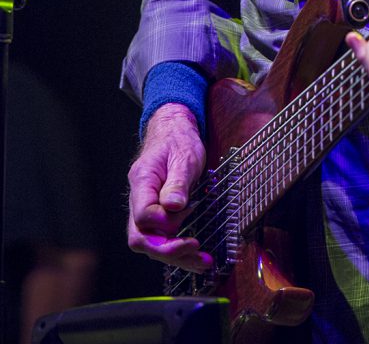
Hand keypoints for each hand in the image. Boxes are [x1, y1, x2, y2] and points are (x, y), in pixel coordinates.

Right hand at [127, 103, 211, 272]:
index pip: (143, 216)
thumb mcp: (184, 156)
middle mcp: (138, 199)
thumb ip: (177, 182)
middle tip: (198, 254)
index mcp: (142, 182)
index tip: (190, 210)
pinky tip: (195, 256)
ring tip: (204, 263)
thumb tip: (173, 207)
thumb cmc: (179, 140)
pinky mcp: (155, 214)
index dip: (165, 223)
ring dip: (176, 257)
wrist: (173, 130)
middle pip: (141, 238)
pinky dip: (177, 249)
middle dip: (169, 251)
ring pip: (150, 243)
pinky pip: (160, 237)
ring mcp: (144, 208)